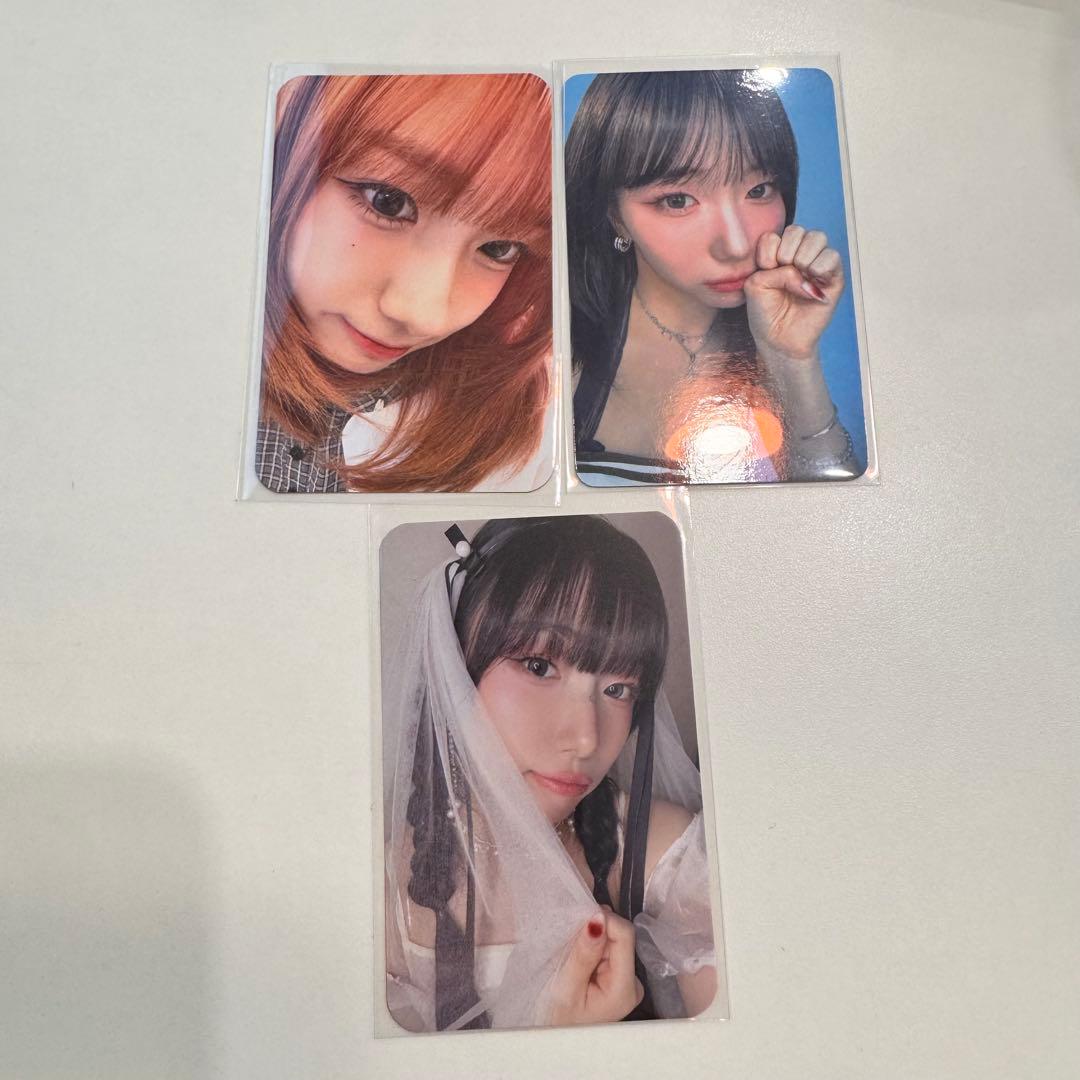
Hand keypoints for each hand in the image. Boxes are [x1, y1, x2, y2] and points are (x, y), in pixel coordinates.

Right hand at [546, 908, 643, 1025]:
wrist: (556, 1043)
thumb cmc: (558, 1021)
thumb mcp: (565, 988)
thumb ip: (583, 954)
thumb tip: (598, 919)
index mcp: (624, 988)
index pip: (625, 935)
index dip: (603, 920)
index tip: (578, 921)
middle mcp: (633, 983)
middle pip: (620, 935)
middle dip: (594, 930)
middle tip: (569, 944)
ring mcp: (627, 980)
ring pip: (613, 938)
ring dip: (591, 937)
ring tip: (571, 954)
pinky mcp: (618, 976)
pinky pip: (607, 947)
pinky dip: (591, 945)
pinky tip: (578, 957)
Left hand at [743, 225, 844, 362]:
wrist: (779, 339)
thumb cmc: (766, 313)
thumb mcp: (756, 285)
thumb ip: (771, 267)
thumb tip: (802, 269)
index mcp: (778, 254)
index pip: (775, 234)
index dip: (768, 252)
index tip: (765, 272)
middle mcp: (799, 255)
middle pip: (798, 230)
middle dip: (786, 252)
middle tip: (783, 275)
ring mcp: (817, 265)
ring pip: (817, 238)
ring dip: (803, 258)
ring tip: (798, 280)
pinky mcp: (833, 278)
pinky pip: (833, 257)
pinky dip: (819, 267)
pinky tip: (811, 285)